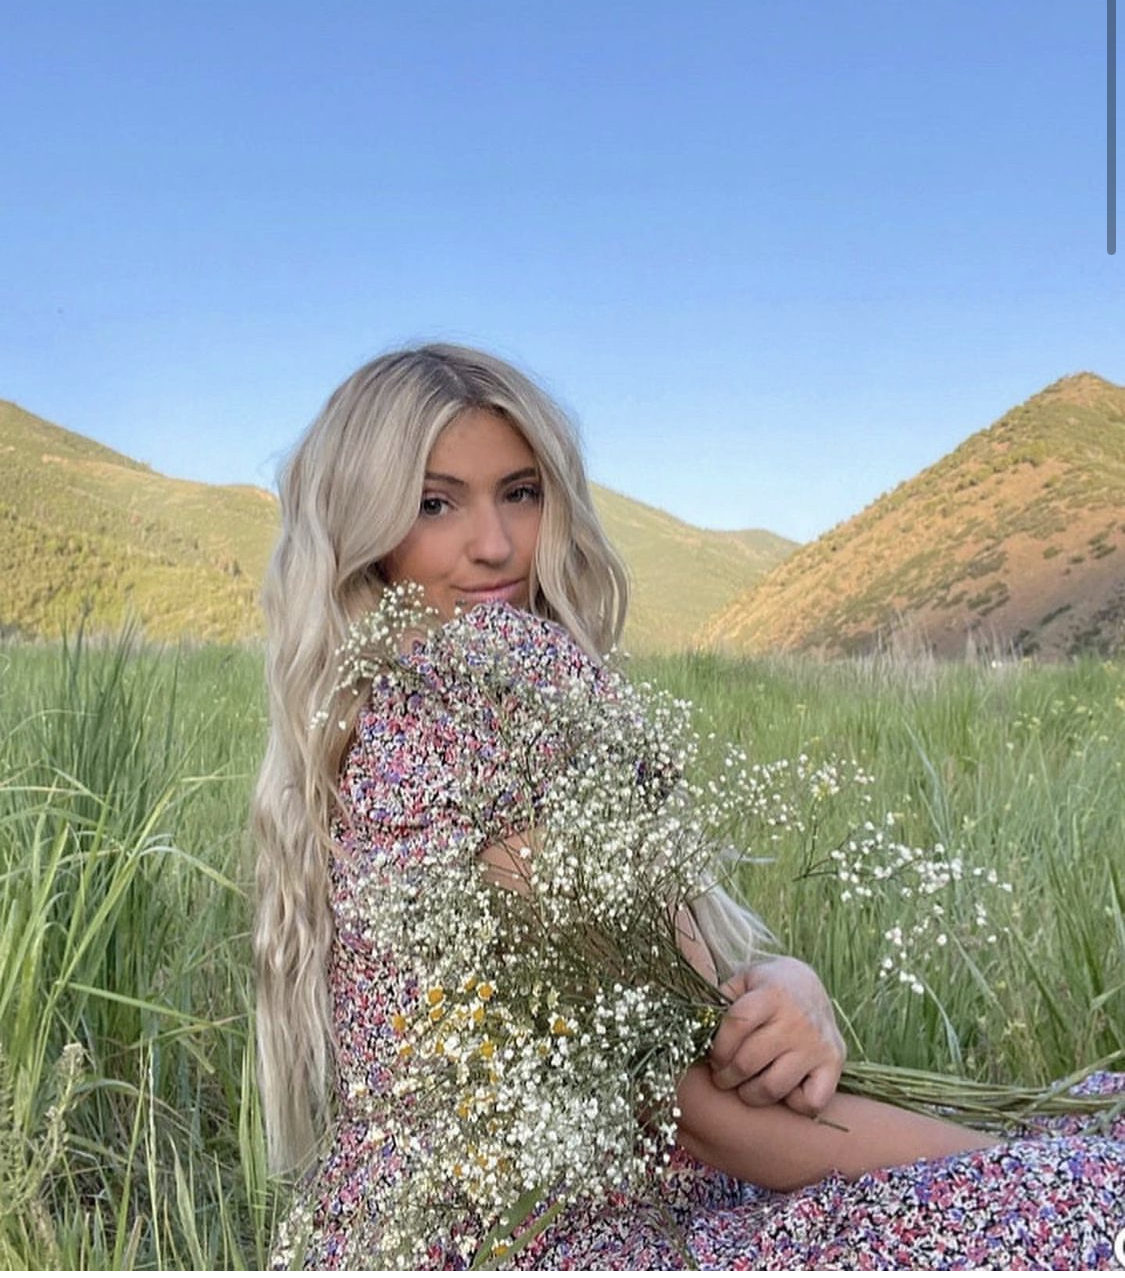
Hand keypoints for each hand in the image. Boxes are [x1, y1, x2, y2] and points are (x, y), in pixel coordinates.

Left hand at [708, 956, 845, 1117]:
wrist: (810, 985)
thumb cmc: (767, 986)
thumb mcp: (744, 979)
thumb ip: (721, 998)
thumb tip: (697, 1026)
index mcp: (772, 994)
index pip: (736, 1025)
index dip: (717, 1047)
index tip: (712, 1056)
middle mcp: (798, 1019)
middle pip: (748, 1061)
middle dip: (725, 1076)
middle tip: (720, 1076)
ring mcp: (818, 1044)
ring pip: (773, 1087)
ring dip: (749, 1094)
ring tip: (743, 1086)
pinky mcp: (835, 1064)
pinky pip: (810, 1101)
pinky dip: (792, 1103)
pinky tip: (782, 1089)